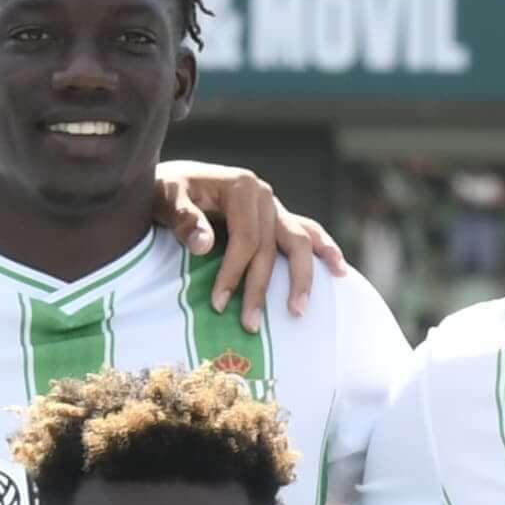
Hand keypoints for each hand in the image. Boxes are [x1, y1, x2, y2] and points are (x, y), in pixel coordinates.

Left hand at [155, 164, 342, 330]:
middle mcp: (265, 194)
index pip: (246, 238)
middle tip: (250, 325)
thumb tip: (205, 245)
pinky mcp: (276, 216)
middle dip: (262, 288)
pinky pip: (305, 233)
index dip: (234, 273)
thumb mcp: (165, 199)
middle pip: (273, 247)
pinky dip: (323, 250)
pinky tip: (339, 270)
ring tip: (298, 311)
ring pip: (299, 243)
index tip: (219, 305)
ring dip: (302, 278)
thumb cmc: (164, 190)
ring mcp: (274, 206)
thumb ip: (184, 220)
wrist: (168, 180)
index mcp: (242, 186)